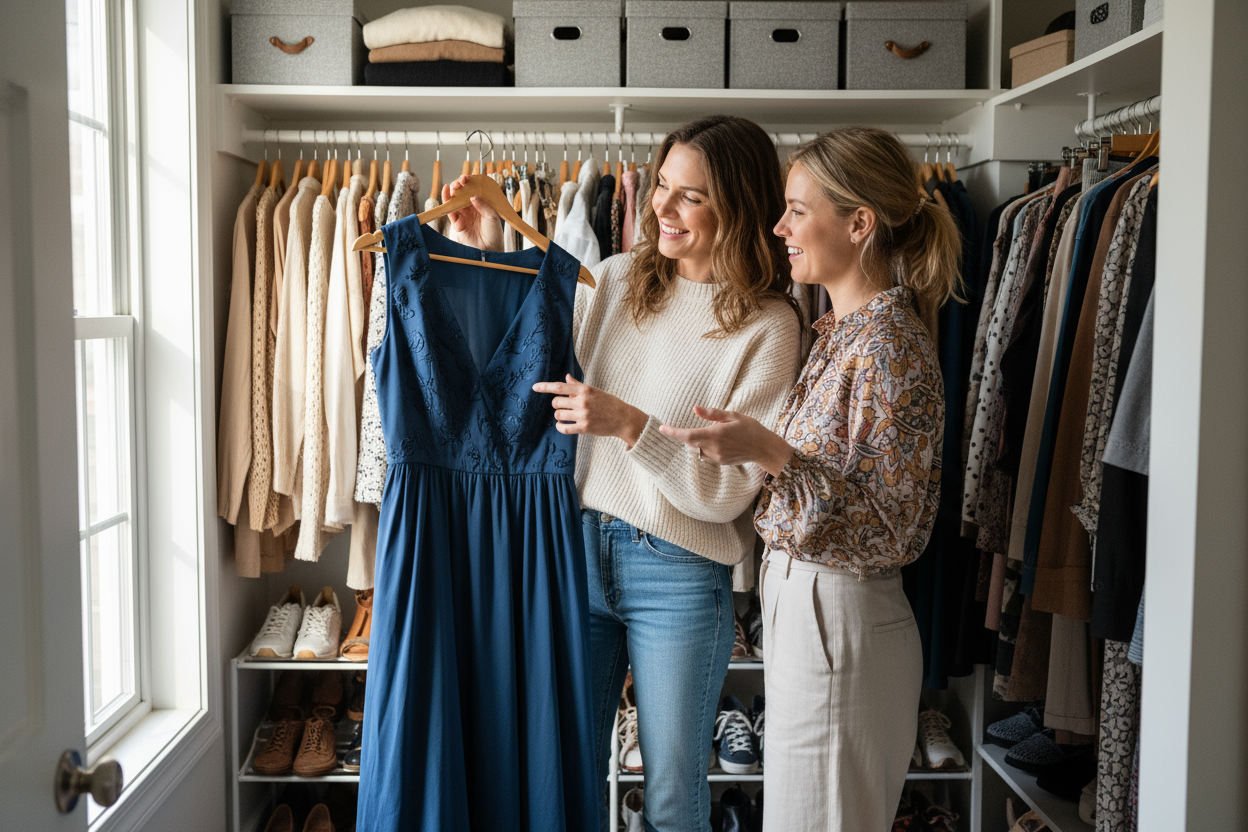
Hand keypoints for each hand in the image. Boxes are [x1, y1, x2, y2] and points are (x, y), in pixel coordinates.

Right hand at [442, 174, 503, 251]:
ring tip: (454, 185)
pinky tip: (446, 192)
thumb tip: (473, 196)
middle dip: (460, 185)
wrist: (489, 249)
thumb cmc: (494, 233)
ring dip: (453, 190)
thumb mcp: (492, 216)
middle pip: (462, 192)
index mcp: (481, 204)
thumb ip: (483, 205)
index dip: (470, 182)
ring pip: (454, 199)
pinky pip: (449, 210)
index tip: (469, 177)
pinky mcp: (456, 222)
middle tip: (462, 181)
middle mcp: (471, 207)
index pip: (474, 189)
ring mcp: (463, 214)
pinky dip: (446, 200)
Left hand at [532, 375, 648, 447]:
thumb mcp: (594, 391)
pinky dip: (560, 427)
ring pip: (558, 415)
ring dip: (559, 416)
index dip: (545, 387)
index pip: (560, 387)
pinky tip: (563, 425)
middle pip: (556, 402)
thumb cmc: (609, 403)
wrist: (623, 419)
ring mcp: (583, 415)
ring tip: (566, 417)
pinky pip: (563, 428)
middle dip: (557, 405)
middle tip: (565, 407)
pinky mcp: (584, 427)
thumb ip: (578, 386)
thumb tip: (566, 377)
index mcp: (584, 390)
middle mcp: (582, 401)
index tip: (534, 387)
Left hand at [659, 406, 794, 475]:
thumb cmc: (750, 428)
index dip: (673, 432)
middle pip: (689, 443)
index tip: (662, 428)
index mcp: (715, 434)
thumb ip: (712, 414)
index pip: (688, 435)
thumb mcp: (733, 415)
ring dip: (696, 442)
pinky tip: (718, 441)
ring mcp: (717, 457)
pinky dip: (704, 448)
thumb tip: (695, 409)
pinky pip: (705, 455)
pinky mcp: (720, 462)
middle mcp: (714, 448)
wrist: (764, 448)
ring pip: (696, 451)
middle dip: (686, 436)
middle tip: (689, 427)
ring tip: (711, 433)